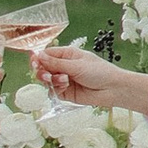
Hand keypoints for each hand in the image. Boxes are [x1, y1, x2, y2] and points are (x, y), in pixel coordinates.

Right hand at [32, 40, 147, 115]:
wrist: (112, 89)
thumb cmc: (99, 72)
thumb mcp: (76, 65)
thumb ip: (56, 63)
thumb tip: (38, 56)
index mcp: (67, 55)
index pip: (46, 54)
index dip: (38, 58)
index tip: (34, 62)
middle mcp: (64, 66)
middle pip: (44, 68)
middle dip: (42, 71)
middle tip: (45, 74)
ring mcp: (64, 80)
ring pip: (47, 80)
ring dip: (51, 80)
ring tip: (62, 80)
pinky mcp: (66, 93)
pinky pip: (53, 91)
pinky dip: (56, 89)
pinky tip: (65, 86)